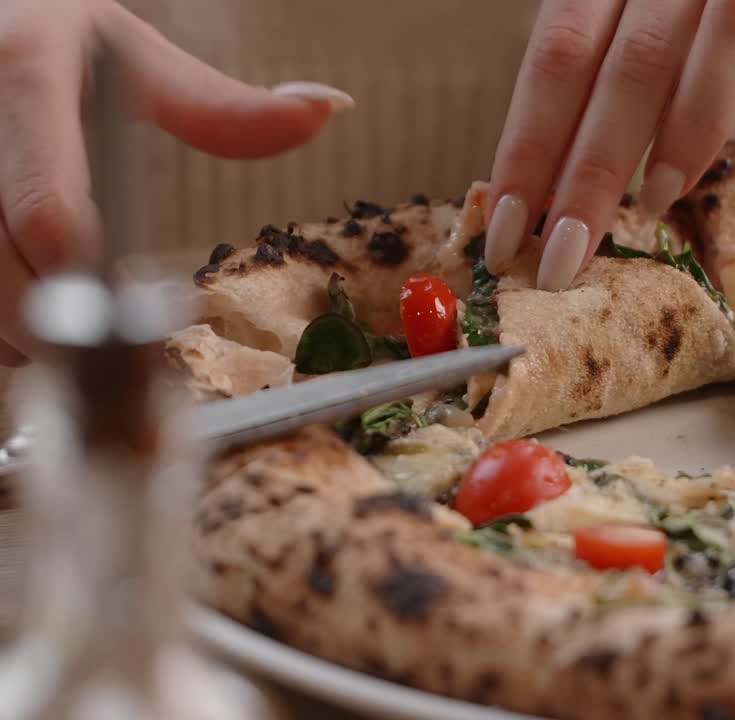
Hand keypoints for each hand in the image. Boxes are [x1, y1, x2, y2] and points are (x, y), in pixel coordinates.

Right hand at [0, 0, 352, 365]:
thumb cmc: (45, 34)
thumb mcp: (127, 50)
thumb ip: (219, 103)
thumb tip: (327, 109)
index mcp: (23, 71)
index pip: (49, 209)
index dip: (92, 283)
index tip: (141, 316)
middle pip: (3, 269)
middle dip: (60, 328)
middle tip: (114, 351)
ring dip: (17, 334)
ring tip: (66, 330)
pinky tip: (19, 307)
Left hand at [484, 0, 734, 290]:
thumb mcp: (636, 2)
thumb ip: (606, 64)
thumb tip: (553, 182)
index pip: (559, 55)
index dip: (530, 146)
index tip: (505, 232)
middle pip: (630, 63)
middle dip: (592, 170)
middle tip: (563, 258)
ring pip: (729, 34)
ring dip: (692, 127)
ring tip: (656, 201)